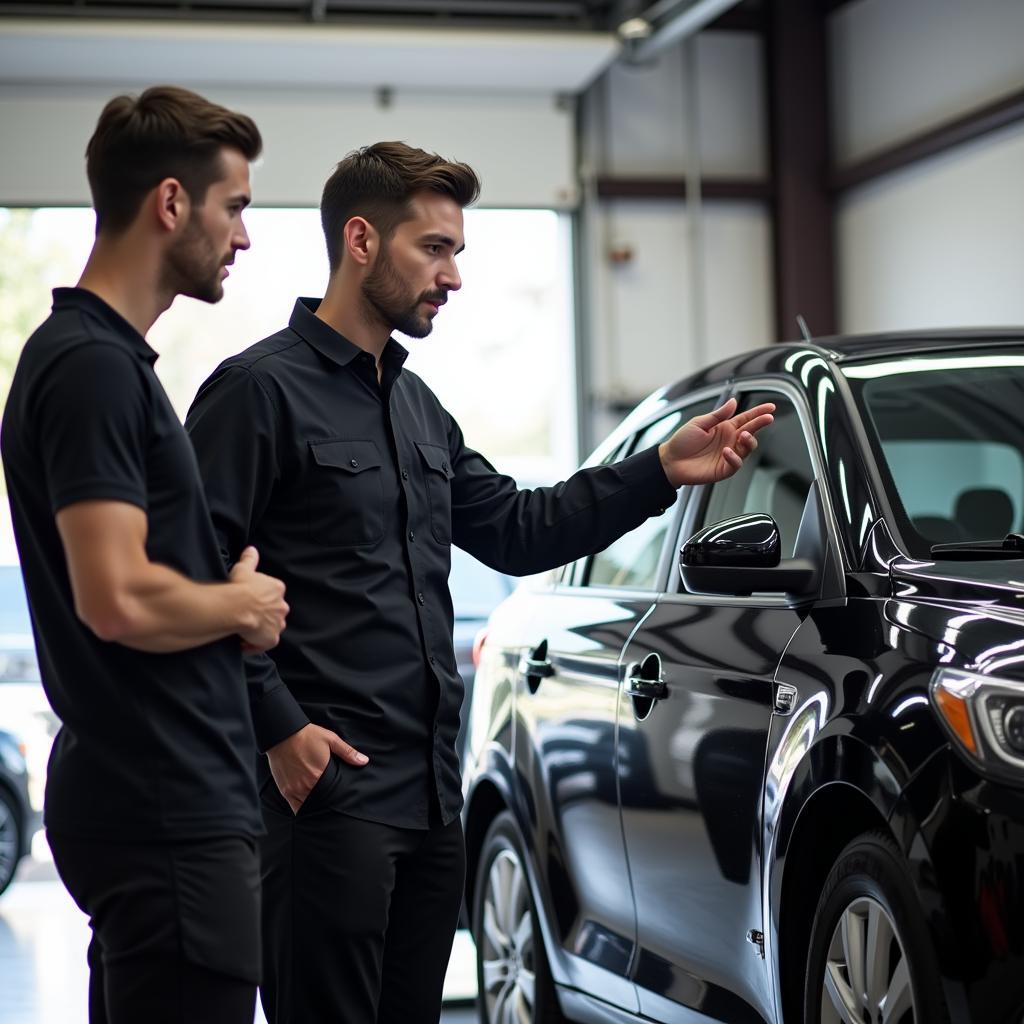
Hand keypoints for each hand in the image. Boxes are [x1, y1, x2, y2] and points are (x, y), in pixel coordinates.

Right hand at [230, 546, 288, 650]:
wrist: (235, 607)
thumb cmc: (239, 587)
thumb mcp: (244, 569)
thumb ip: (250, 559)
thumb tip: (251, 549)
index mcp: (277, 589)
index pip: (272, 595)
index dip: (260, 599)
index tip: (248, 602)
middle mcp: (282, 607)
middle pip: (274, 612)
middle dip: (263, 614)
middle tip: (246, 616)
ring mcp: (278, 624)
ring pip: (272, 627)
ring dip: (261, 629)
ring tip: (244, 630)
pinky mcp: (271, 639)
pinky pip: (265, 644)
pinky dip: (256, 645)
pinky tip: (243, 644)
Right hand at [267, 723, 368, 813]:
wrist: (283, 733)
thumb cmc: (307, 736)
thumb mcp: (331, 740)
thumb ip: (348, 752)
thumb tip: (364, 761)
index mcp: (320, 775)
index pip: (333, 794)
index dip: (338, 798)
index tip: (342, 800)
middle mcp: (307, 785)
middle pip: (321, 802)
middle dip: (327, 803)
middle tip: (333, 804)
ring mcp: (295, 789)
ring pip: (308, 806)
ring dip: (315, 807)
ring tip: (322, 807)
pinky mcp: (285, 790)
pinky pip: (295, 807)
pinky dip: (302, 809)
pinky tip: (308, 809)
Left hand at [658, 398, 774, 486]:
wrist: (670, 461)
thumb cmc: (682, 442)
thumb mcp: (699, 423)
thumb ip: (718, 415)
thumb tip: (733, 402)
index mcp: (725, 428)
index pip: (746, 418)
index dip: (758, 413)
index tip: (771, 407)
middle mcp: (730, 441)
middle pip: (751, 432)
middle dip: (760, 424)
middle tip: (767, 418)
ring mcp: (728, 455)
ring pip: (747, 448)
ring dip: (748, 441)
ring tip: (743, 435)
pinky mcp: (724, 469)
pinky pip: (735, 464)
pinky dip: (734, 458)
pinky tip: (727, 451)